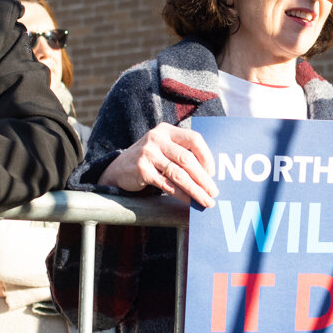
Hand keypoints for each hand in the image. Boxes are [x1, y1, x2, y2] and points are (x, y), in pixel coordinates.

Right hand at [99, 122, 217, 207]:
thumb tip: (210, 174)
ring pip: (178, 174)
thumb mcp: (163, 148)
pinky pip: (167, 185)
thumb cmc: (149, 159)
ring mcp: (148, 154)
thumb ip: (182, 153)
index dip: (207, 156)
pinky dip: (181, 195)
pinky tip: (189, 201)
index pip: (194, 139)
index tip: (213, 173)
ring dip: (195, 190)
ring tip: (206, 200)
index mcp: (166, 130)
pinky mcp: (141, 170)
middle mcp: (157, 139)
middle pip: (187, 159)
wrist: (118, 169)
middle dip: (203, 178)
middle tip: (214, 192)